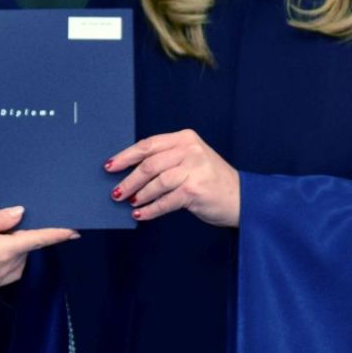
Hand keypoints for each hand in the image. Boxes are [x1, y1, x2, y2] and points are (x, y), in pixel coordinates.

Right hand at [0, 188, 77, 298]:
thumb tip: (20, 213)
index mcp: (5, 251)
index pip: (38, 239)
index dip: (58, 234)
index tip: (75, 230)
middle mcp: (7, 268)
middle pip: (21, 244)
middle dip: (9, 229)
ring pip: (12, 254)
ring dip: (0, 241)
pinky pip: (2, 266)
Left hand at [107, 130, 240, 227]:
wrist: (241, 198)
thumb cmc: (211, 180)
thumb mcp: (191, 160)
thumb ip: (166, 160)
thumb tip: (130, 171)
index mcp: (185, 138)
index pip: (149, 145)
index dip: (126, 156)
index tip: (110, 166)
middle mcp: (190, 151)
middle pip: (149, 164)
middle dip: (129, 179)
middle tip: (116, 192)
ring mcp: (194, 170)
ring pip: (156, 182)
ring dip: (139, 195)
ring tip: (130, 203)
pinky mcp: (195, 191)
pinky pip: (165, 201)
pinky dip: (151, 209)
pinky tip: (141, 214)